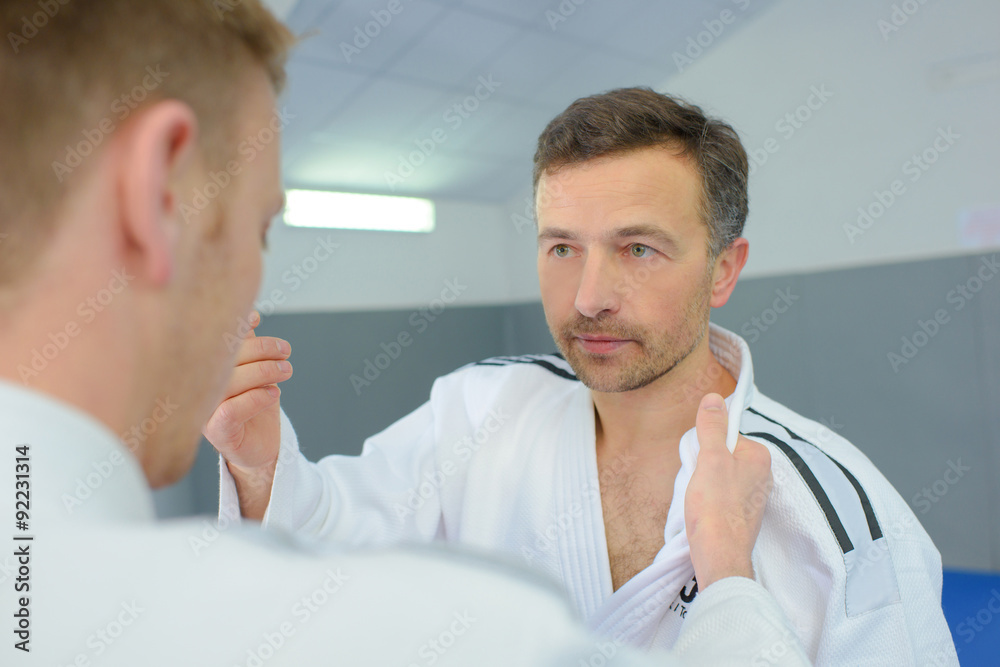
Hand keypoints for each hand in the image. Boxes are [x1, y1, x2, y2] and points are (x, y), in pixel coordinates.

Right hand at [203, 311, 292, 519]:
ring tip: (286, 370)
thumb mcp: (252, 372)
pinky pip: (231, 410)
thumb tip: (249, 316)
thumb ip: (246, 347)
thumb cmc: (254, 406)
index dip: (233, 328)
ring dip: (264, 371)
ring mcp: (204, 411)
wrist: (261, 447)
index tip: (255, 319)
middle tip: (286, 351)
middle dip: (261, 350)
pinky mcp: (217, 432)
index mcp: (203, 372)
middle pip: (225, 360)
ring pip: (230, 382)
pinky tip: (274, 394)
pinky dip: (256, 398)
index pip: (214, 344)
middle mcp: (198, 390)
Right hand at [685, 393, 772, 588]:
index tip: (700, 462)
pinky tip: (702, 512)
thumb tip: (714, 399)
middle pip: (723, 455)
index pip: (727, 436)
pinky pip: (721, 497)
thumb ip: (712, 427)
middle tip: (697, 483)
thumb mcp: (710, 459)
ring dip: (703, 485)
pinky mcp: (743, 515)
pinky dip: (708, 501)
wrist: (719, 555)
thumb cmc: (716, 508)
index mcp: (760, 457)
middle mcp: (763, 476)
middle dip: (704, 466)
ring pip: (720, 477)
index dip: (706, 446)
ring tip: (698, 500)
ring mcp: (754, 497)